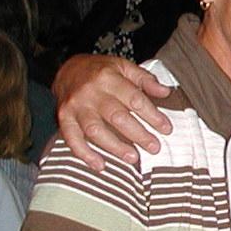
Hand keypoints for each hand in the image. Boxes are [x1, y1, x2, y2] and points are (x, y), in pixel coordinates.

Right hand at [54, 55, 173, 169]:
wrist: (67, 69)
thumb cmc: (99, 71)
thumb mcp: (123, 66)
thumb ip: (145, 79)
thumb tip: (165, 92)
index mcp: (108, 78)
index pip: (135, 99)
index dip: (152, 115)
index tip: (166, 128)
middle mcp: (91, 92)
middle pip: (117, 116)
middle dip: (138, 134)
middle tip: (154, 147)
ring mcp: (76, 107)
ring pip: (96, 130)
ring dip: (115, 147)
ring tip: (133, 157)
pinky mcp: (64, 118)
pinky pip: (72, 139)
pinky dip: (85, 154)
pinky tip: (100, 165)